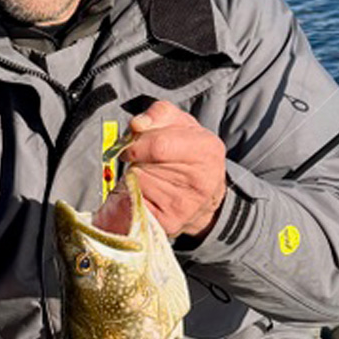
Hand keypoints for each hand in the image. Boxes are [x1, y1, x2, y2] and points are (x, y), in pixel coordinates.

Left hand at [122, 101, 225, 237]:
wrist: (204, 198)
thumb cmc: (189, 154)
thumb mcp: (182, 124)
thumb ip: (158, 114)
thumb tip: (136, 125)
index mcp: (207, 150)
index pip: (158, 145)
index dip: (137, 143)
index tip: (132, 144)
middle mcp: (200, 182)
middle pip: (143, 165)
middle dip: (135, 160)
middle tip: (144, 160)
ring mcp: (184, 207)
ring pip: (135, 184)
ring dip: (135, 177)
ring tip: (153, 176)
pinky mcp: (167, 225)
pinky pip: (132, 205)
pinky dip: (132, 196)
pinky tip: (148, 193)